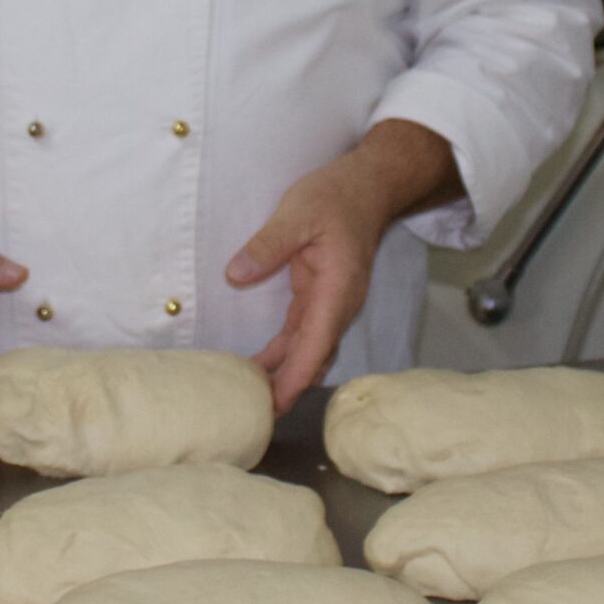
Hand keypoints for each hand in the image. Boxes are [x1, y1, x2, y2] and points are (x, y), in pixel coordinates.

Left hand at [225, 121, 458, 410]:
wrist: (367, 186)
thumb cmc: (335, 196)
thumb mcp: (297, 212)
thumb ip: (267, 244)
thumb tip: (235, 274)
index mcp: (337, 289)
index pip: (316, 343)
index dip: (295, 376)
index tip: (275, 404)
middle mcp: (338, 304)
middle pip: (313, 358)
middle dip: (287, 388)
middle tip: (254, 417)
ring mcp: (331, 304)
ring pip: (307, 351)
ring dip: (283, 375)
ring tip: (251, 400)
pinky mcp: (320, 298)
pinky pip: (301, 335)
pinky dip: (282, 355)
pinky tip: (258, 369)